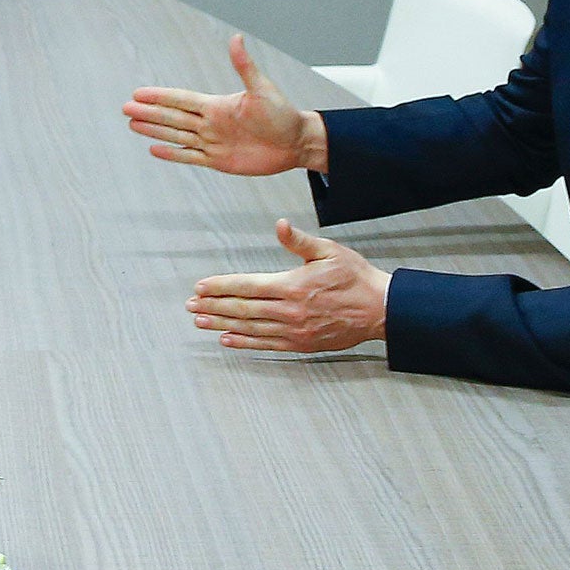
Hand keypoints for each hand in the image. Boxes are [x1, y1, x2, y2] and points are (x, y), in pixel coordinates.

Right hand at [123, 34, 327, 175]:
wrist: (295, 143)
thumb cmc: (282, 114)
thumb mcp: (262, 89)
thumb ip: (244, 67)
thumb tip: (236, 39)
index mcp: (216, 106)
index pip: (181, 99)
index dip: (160, 96)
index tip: (138, 93)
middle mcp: (210, 123)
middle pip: (172, 117)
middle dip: (149, 112)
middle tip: (125, 108)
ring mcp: (212, 142)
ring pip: (176, 136)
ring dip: (154, 130)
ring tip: (132, 124)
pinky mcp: (218, 160)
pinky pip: (189, 157)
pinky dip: (171, 154)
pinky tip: (154, 148)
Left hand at [189, 219, 388, 352]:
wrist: (380, 309)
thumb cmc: (355, 278)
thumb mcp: (329, 251)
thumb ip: (299, 241)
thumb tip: (280, 224)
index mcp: (292, 285)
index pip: (246, 286)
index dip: (220, 286)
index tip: (200, 287)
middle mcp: (289, 310)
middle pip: (242, 309)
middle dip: (213, 307)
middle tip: (190, 306)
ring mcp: (294, 330)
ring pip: (250, 328)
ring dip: (222, 325)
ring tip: (200, 322)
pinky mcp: (301, 344)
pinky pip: (266, 344)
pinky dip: (245, 342)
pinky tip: (228, 340)